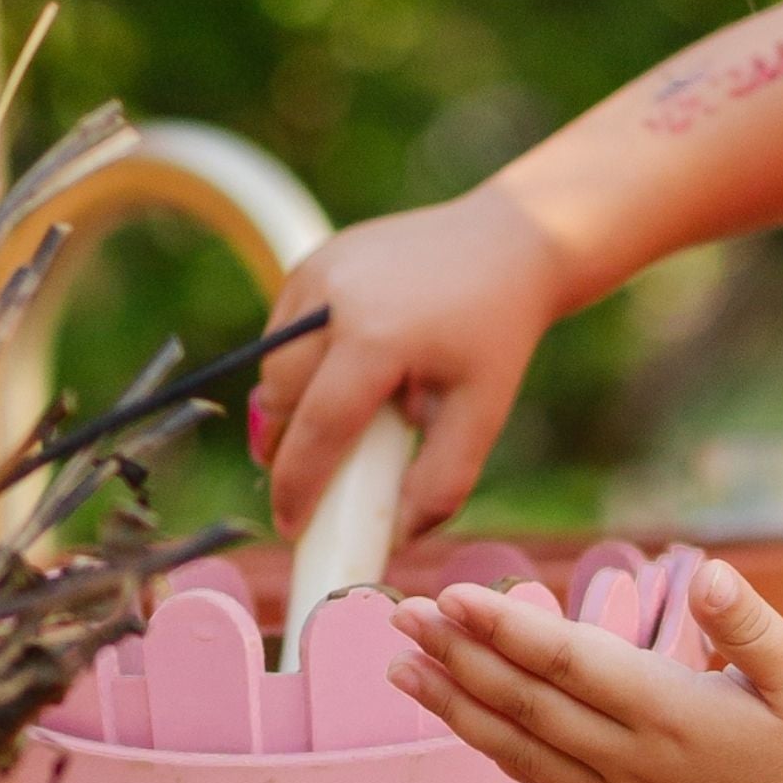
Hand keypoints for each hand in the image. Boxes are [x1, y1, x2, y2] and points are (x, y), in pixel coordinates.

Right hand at [255, 182, 565, 541]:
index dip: (298, 486)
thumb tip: (396, 538)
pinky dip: (297, 366)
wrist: (507, 244)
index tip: (291, 528)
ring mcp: (318, 271)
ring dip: (288, 409)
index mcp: (376, 338)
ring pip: (275, 364)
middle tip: (302, 492)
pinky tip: (335, 382)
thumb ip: (442, 482)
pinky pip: (284, 330)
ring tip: (323, 438)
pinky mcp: (314, 259)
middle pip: (283, 398)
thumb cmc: (496, 334)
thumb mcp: (482, 414)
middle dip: (284, 451)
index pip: (319, 429)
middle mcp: (334, 298)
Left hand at [386, 560, 782, 782]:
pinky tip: (468, 728)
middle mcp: (635, 759)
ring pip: (520, 749)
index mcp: (673, 715)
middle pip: (525, 704)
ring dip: (456, 708)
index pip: (569, 665)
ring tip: (400, 672)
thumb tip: (707, 573)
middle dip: (456, 658)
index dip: (504, 629)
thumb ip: (752, 625)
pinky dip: (497, 753)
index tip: (450, 596)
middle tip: (397, 616)